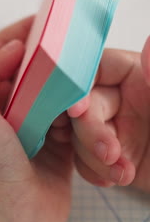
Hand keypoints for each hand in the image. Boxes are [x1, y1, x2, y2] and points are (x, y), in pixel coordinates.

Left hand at [0, 17, 72, 221]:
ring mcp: (35, 127)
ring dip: (68, 90)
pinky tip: (85, 111)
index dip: (21, 33)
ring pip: (57, 94)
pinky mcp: (58, 146)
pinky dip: (80, 115)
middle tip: (71, 47)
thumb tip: (14, 45)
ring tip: (79, 84)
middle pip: (35, 71)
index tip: (44, 19)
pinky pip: (73, 120)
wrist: (7, 218)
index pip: (3, 53)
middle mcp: (10, 110)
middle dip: (52, 59)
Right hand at [67, 36, 149, 191]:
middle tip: (109, 154)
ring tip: (123, 174)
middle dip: (90, 131)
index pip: (97, 69)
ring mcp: (115, 128)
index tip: (78, 109)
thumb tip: (149, 43)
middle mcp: (122, 99)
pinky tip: (116, 178)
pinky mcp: (112, 156)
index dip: (80, 86)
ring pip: (79, 134)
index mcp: (139, 76)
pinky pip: (84, 159)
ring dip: (93, 157)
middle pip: (84, 105)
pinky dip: (93, 171)